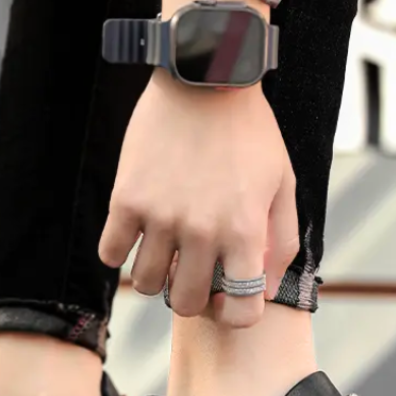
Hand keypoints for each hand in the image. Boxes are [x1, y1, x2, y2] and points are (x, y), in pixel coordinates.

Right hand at [99, 69, 298, 327]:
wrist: (207, 80)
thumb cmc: (251, 134)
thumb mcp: (285, 184)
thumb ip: (283, 241)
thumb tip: (267, 287)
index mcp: (245, 232)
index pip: (240, 311)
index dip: (236, 315)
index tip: (229, 300)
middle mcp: (202, 232)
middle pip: (186, 303)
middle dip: (193, 297)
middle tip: (194, 274)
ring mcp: (161, 217)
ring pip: (146, 285)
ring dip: (157, 276)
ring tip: (167, 251)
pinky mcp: (127, 198)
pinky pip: (110, 254)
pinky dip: (121, 252)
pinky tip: (137, 233)